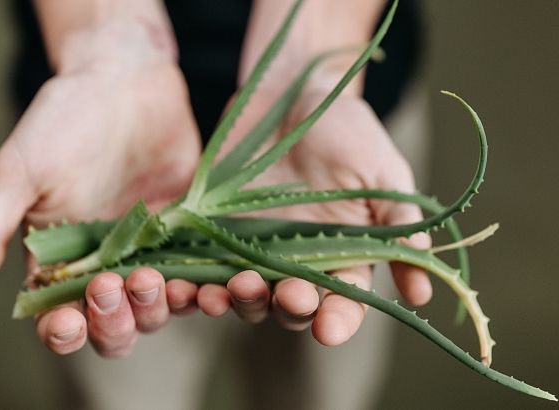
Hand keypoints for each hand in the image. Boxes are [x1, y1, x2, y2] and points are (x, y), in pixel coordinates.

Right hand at [0, 22, 200, 355]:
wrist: (124, 79)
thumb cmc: (62, 121)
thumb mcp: (18, 175)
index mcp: (61, 260)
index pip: (61, 317)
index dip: (65, 331)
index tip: (69, 321)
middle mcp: (108, 263)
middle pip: (116, 324)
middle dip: (115, 320)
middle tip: (115, 284)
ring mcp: (152, 249)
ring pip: (160, 305)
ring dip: (159, 307)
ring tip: (157, 281)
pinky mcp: (190, 231)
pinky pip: (201, 271)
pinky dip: (206, 287)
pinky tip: (209, 285)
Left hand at [194, 86, 431, 345]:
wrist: (293, 92)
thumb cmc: (347, 130)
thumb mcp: (382, 173)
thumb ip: (398, 226)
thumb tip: (423, 293)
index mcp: (342, 254)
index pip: (343, 302)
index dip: (338, 320)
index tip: (330, 329)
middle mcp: (297, 260)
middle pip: (291, 306)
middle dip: (289, 308)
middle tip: (287, 295)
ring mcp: (254, 248)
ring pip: (245, 294)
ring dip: (238, 301)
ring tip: (229, 292)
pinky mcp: (217, 230)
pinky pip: (203, 266)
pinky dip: (193, 282)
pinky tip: (184, 284)